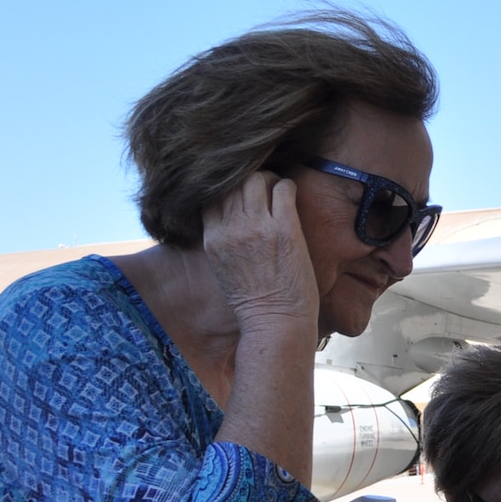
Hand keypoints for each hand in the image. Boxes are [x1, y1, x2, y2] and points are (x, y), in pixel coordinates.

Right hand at [202, 171, 318, 333]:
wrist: (275, 323)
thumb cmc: (253, 301)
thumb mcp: (222, 267)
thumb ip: (221, 240)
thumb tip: (227, 221)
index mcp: (212, 238)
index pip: (210, 195)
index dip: (225, 187)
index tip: (240, 193)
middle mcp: (231, 229)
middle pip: (232, 182)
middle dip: (248, 178)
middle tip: (264, 188)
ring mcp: (257, 227)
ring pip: (256, 179)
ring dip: (269, 178)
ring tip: (278, 190)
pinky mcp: (285, 229)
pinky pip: (283, 189)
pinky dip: (288, 185)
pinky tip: (291, 194)